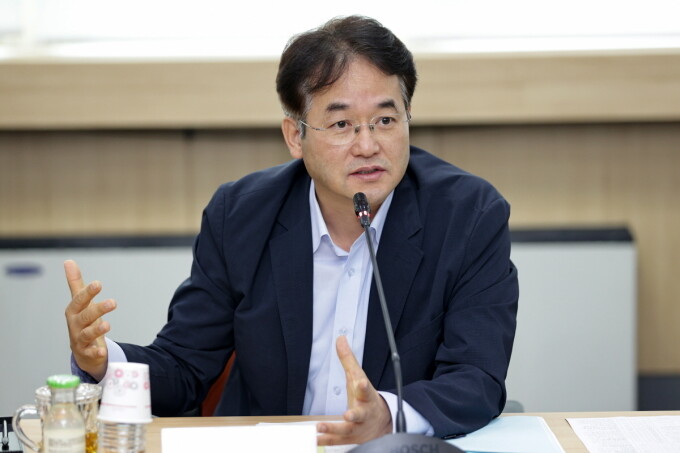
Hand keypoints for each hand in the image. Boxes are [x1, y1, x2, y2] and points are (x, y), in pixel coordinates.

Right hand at [64, 260, 115, 380]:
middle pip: (85, 316)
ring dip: (97, 330)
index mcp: (74, 310)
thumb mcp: (81, 302)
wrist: (82, 349)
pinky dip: (96, 352)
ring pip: (87, 334)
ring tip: (108, 325)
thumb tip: (68, 261)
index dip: (88, 292)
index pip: (79, 300)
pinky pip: (90, 353)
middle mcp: (75, 324)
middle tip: (113, 302)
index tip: (98, 284)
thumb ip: (76, 283)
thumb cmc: (83, 321)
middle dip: (98, 309)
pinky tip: (102, 351)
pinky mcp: (86, 353)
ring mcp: (80, 339)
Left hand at [316, 335, 392, 445]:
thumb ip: (348, 360)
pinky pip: (337, 442)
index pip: (366, 390)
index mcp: (366, 396)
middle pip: (360, 414)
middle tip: (348, 414)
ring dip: (334, 430)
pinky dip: (326, 441)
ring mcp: (358, 428)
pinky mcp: (350, 439)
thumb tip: (340, 339)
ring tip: (320, 428)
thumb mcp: (358, 377)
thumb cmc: (366, 397)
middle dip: (354, 415)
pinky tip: (315, 439)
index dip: (363, 386)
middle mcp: (363, 414)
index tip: (360, 382)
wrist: (381, 423)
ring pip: (347, 431)